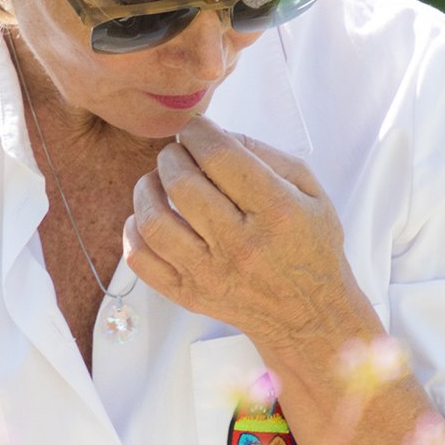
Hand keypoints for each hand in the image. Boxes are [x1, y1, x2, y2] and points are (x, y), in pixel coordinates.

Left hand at [122, 117, 361, 344]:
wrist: (308, 315)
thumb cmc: (310, 248)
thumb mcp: (311, 191)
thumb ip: (266, 154)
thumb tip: (217, 134)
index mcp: (275, 212)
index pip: (220, 157)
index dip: (198, 132)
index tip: (195, 129)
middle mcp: (240, 245)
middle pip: (181, 184)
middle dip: (172, 156)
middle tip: (179, 154)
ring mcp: (210, 274)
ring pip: (153, 221)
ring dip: (147, 189)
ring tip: (158, 181)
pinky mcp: (188, 295)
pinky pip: (141, 259)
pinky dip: (133, 231)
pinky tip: (147, 217)